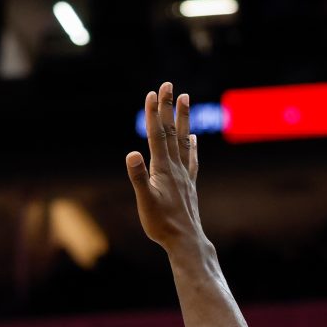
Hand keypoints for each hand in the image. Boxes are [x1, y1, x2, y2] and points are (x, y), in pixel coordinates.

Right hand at [126, 81, 205, 251]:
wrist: (185, 241)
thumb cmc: (161, 224)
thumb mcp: (145, 201)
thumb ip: (138, 177)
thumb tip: (132, 154)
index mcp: (163, 169)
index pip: (157, 135)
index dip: (154, 113)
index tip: (153, 92)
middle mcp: (176, 167)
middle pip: (171, 131)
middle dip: (168, 107)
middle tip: (168, 85)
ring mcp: (185, 175)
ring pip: (184, 140)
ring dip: (183, 118)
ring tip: (185, 99)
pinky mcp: (189, 184)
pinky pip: (192, 158)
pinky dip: (192, 145)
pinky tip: (194, 138)